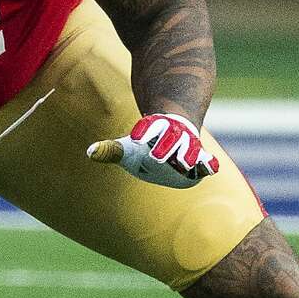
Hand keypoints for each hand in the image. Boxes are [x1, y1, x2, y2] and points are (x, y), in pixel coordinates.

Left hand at [87, 112, 217, 188]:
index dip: (144, 131)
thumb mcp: (128, 149)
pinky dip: (207, 164)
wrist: (175, 134)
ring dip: (187, 155)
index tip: (136, 138)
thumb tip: (90, 152)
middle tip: (157, 157)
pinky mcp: (199, 158)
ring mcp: (188, 145)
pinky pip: (205, 161)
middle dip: (164, 147)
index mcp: (154, 130)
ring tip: (184, 164)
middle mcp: (172, 135)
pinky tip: (208, 170)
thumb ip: (111, 151)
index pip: (149, 128)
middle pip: (169, 138)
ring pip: (189, 147)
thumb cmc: (145, 146)